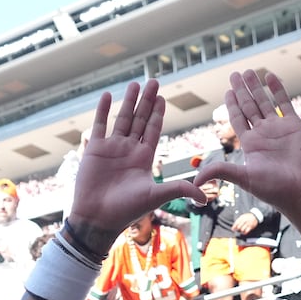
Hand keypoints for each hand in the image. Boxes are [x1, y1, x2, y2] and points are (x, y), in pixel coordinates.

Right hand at [67, 79, 203, 248]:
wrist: (98, 218)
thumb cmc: (127, 210)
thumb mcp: (157, 195)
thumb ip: (180, 189)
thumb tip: (206, 197)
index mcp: (144, 158)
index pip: (153, 130)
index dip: (158, 113)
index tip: (163, 97)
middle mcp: (129, 150)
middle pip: (140, 120)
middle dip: (147, 101)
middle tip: (153, 81)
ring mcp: (111, 149)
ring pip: (122, 119)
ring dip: (128, 101)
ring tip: (135, 84)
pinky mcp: (94, 150)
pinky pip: (99, 125)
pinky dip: (102, 111)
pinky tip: (107, 95)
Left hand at [194, 70, 300, 240]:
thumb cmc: (274, 188)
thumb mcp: (243, 177)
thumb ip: (220, 171)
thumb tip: (194, 182)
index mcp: (250, 144)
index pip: (237, 119)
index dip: (231, 104)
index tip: (227, 90)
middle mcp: (263, 135)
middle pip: (249, 107)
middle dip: (242, 90)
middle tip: (234, 74)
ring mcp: (279, 129)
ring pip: (265, 102)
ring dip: (257, 87)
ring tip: (249, 72)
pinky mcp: (295, 126)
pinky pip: (285, 104)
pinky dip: (278, 90)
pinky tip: (270, 76)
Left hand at [232, 211, 257, 235]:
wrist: (255, 216)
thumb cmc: (247, 217)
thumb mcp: (242, 216)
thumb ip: (238, 220)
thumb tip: (233, 226)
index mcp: (242, 218)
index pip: (236, 223)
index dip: (234, 227)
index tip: (233, 229)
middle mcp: (244, 221)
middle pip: (239, 227)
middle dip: (237, 229)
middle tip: (237, 230)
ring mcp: (248, 224)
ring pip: (242, 229)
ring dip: (240, 231)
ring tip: (240, 231)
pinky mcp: (251, 227)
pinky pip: (246, 231)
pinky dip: (244, 233)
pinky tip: (244, 232)